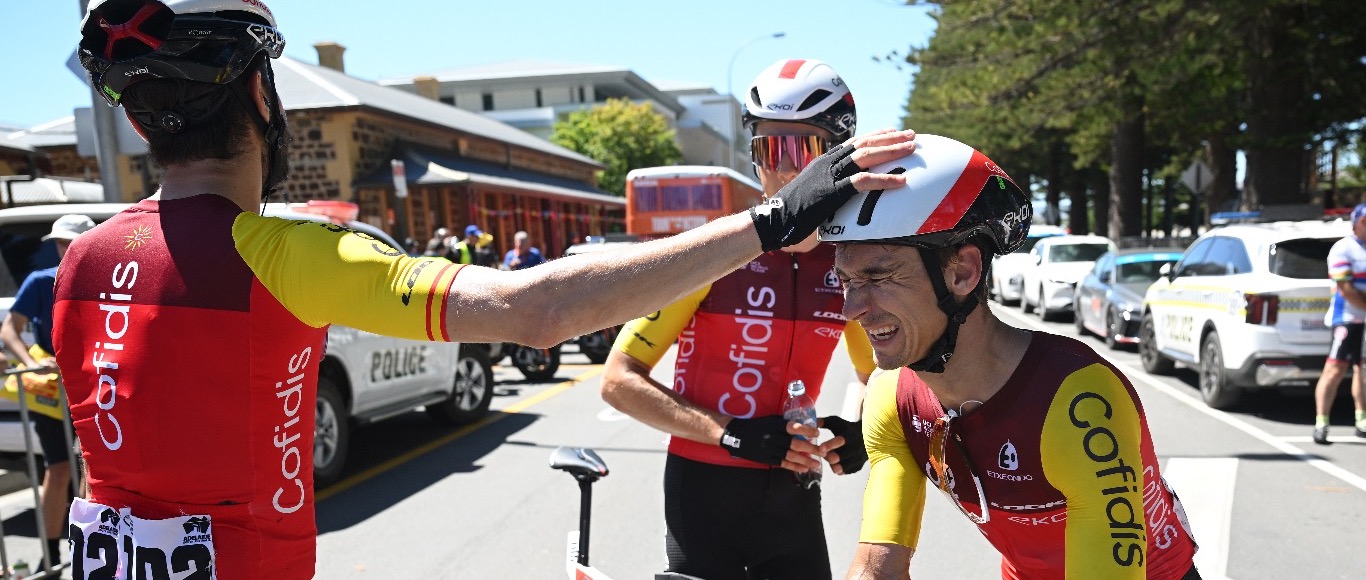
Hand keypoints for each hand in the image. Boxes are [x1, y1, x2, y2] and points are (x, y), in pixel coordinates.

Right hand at [719, 415, 822, 471]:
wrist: (736, 435)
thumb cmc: (756, 425)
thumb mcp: (770, 420)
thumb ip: (784, 423)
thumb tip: (803, 427)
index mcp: (775, 425)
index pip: (794, 427)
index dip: (806, 431)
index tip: (817, 433)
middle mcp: (773, 437)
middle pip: (795, 444)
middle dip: (811, 449)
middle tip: (823, 452)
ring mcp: (770, 449)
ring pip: (791, 456)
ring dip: (806, 461)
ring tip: (817, 464)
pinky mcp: (766, 458)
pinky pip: (783, 464)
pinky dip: (794, 467)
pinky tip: (803, 469)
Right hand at [748, 129, 915, 251]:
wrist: (772, 219)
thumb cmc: (791, 211)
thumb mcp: (813, 192)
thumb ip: (829, 187)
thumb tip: (844, 193)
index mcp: (823, 161)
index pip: (854, 142)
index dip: (875, 135)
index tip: (893, 131)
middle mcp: (827, 163)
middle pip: (864, 144)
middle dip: (890, 138)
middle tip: (912, 135)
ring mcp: (829, 175)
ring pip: (865, 156)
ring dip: (891, 151)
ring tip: (911, 149)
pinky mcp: (832, 192)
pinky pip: (862, 182)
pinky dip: (883, 180)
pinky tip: (901, 181)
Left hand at [819, 416, 866, 474]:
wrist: (866, 436)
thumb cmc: (846, 428)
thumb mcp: (836, 422)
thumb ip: (823, 422)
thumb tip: (810, 424)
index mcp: (850, 435)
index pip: (840, 441)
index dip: (830, 445)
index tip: (820, 448)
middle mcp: (856, 448)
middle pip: (838, 457)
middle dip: (827, 456)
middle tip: (823, 453)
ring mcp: (858, 459)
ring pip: (840, 467)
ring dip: (831, 464)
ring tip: (829, 457)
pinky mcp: (858, 467)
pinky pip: (844, 472)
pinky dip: (837, 468)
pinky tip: (836, 462)